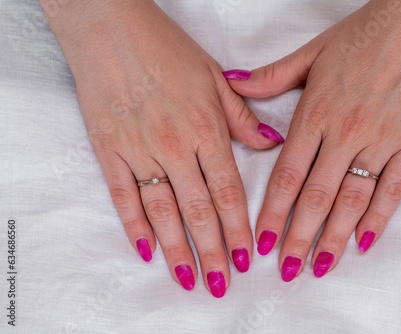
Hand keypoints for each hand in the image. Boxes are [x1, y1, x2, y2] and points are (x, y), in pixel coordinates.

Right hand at [40, 0, 283, 296]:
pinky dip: (134, 225)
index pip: (228, 192)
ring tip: (188, 279)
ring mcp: (140, 150)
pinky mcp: (109, 150)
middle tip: (221, 284)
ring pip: (163, 212)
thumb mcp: (215, 77)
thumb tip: (271, 141)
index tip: (247, 258)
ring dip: (177, 249)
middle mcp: (176, 146)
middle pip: (199, 211)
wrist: (110, 29)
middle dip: (213, 252)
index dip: (239, 229)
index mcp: (207, 129)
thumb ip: (242, 116)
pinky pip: (123, 196)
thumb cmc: (166, 49)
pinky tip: (145, 250)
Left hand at [227, 0, 400, 280]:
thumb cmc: (363, 35)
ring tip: (319, 266)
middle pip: (316, 197)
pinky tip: (364, 243)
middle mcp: (345, 133)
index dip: (271, 212)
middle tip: (285, 270)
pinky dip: (379, 218)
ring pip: (353, 200)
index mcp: (316, 114)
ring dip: (334, 237)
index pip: (288, 175)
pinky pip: (394, 189)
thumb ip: (270, 77)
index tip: (259, 241)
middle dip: (297, 237)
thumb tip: (233, 82)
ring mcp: (381, 141)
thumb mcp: (311, 53)